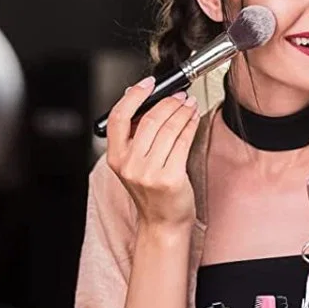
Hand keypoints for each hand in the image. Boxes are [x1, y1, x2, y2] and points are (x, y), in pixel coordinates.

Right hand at [105, 77, 199, 229]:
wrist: (162, 223)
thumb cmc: (150, 192)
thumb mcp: (131, 162)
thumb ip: (132, 134)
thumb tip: (137, 98)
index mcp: (115, 157)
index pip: (119, 117)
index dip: (134, 96)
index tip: (148, 83)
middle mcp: (129, 165)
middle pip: (149, 120)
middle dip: (167, 102)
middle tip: (178, 95)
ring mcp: (149, 173)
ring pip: (168, 129)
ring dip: (182, 111)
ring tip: (188, 104)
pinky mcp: (170, 178)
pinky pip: (183, 142)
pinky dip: (190, 125)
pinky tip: (193, 119)